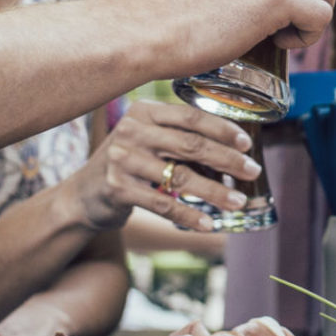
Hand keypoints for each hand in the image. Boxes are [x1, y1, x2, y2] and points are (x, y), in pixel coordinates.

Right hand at [67, 99, 260, 233]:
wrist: (82, 195)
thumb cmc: (127, 162)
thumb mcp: (147, 137)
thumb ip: (178, 134)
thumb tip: (233, 146)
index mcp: (144, 111)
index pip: (192, 116)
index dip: (223, 129)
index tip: (247, 143)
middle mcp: (132, 130)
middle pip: (192, 144)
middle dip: (228, 160)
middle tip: (252, 172)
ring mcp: (123, 159)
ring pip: (182, 176)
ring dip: (215, 191)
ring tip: (238, 201)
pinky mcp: (118, 188)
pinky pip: (164, 204)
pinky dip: (190, 215)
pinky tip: (210, 224)